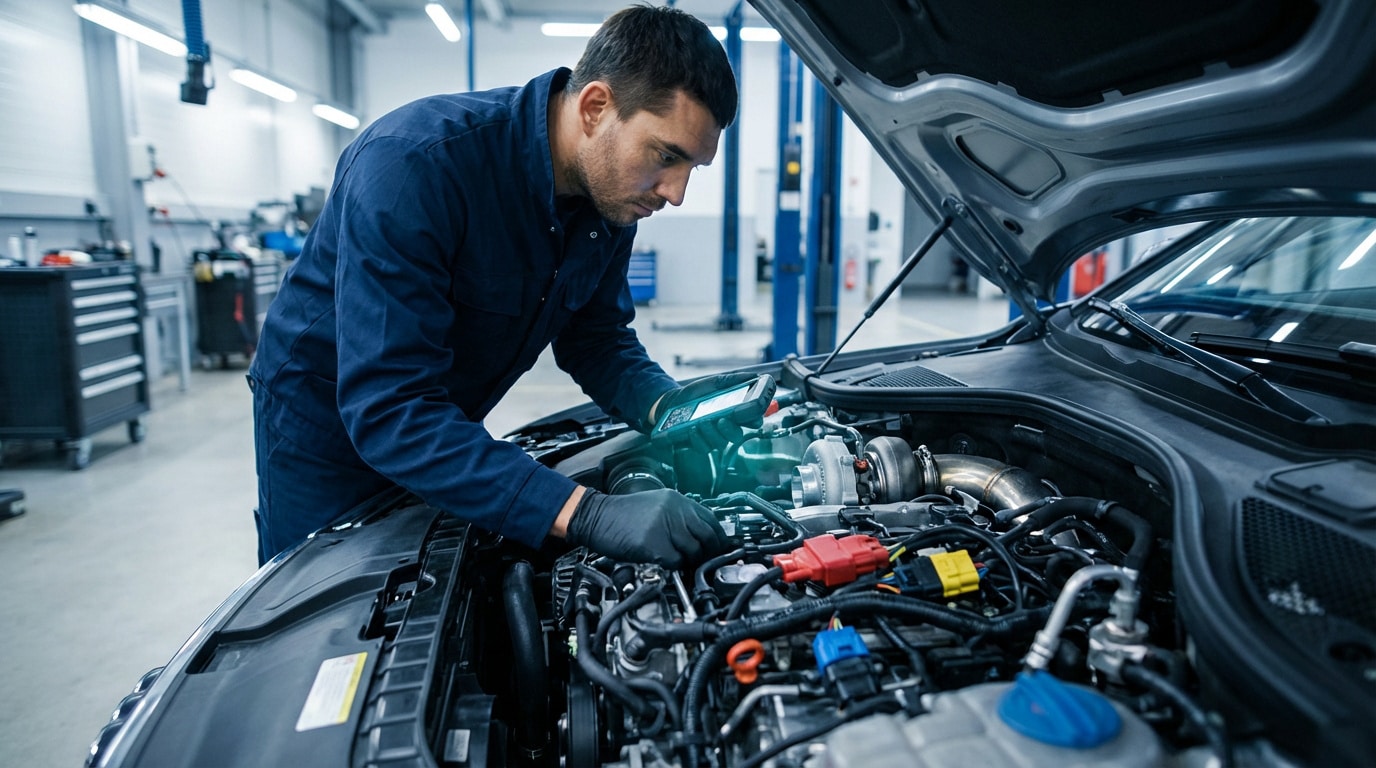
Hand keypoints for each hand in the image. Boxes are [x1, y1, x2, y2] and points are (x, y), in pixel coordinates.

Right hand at [566, 488, 729, 567]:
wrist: (594, 516)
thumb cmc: (621, 515)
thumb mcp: (655, 506)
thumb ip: (678, 517)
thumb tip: (698, 536)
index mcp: (676, 500)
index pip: (711, 519)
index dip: (718, 537)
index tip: (718, 548)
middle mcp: (674, 510)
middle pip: (707, 536)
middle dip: (708, 552)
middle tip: (702, 562)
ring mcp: (664, 526)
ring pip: (693, 551)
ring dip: (688, 561)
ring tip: (678, 563)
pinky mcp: (653, 543)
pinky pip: (675, 562)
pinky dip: (672, 567)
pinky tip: (662, 563)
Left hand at [650, 372, 767, 445]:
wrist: (672, 401)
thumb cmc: (697, 394)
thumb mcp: (715, 383)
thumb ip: (734, 380)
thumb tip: (755, 377)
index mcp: (734, 414)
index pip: (751, 421)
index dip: (754, 421)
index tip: (754, 419)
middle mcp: (726, 428)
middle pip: (736, 436)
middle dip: (731, 430)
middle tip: (723, 420)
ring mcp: (713, 438)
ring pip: (720, 443)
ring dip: (712, 433)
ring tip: (702, 422)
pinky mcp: (699, 444)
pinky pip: (703, 448)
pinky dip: (698, 439)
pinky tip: (693, 429)